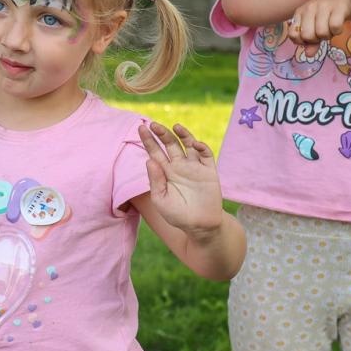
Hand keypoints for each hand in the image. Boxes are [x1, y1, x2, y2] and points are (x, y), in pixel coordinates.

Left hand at [139, 122, 226, 237]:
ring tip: (175, 127)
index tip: (141, 128)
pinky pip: (206, 155)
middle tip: (153, 125)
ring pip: (188, 145)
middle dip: (162, 134)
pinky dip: (202, 147)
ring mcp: (194, 167)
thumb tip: (149, 160)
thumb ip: (155, 181)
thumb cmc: (178, 215)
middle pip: (170, 144)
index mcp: (165, 172)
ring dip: (183, 134)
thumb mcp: (161, 200)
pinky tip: (195, 144)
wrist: (200, 226)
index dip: (148, 140)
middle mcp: (179, 166)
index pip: (155, 152)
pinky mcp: (209, 171)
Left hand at [288, 0, 350, 43]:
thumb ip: (310, 42)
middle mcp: (310, 7)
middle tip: (323, 33)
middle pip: (307, 35)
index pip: (293, 34)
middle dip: (316, 39)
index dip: (302, 41)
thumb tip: (308, 55)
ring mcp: (324, 6)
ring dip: (328, 35)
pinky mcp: (339, 7)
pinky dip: (338, 31)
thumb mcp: (315, 26)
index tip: (311, 38)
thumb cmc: (326, 14)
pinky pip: (335, 27)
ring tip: (331, 28)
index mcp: (300, 12)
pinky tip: (339, 26)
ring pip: (321, 32)